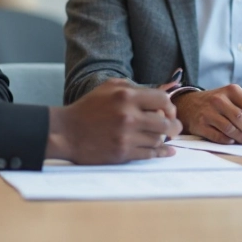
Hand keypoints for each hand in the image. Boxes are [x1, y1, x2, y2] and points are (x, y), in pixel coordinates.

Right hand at [46, 78, 182, 163]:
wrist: (66, 132)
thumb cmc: (88, 108)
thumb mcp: (109, 87)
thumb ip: (135, 87)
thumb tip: (162, 91)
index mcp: (127, 96)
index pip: (163, 100)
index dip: (170, 106)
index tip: (170, 112)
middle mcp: (128, 116)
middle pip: (165, 123)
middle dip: (174, 126)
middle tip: (175, 128)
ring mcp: (126, 136)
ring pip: (158, 140)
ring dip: (163, 139)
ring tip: (163, 137)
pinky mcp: (122, 153)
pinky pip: (149, 154)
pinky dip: (161, 153)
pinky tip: (167, 151)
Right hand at [173, 84, 241, 145]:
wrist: (187, 105)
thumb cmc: (216, 103)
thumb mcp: (231, 96)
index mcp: (231, 90)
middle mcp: (219, 99)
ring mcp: (208, 112)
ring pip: (231, 128)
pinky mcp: (199, 124)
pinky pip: (218, 136)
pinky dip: (228, 141)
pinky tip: (234, 143)